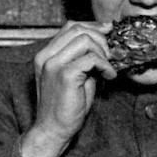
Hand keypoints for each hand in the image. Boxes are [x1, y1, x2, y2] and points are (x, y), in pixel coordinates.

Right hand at [19, 21, 115, 156]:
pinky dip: (105, 65)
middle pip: (78, 28)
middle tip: (110, 56)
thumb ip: (82, 57)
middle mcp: (46, 56)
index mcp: (46, 54)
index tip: (108, 33)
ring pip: (85, 39)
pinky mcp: (65, 75)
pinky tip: (108, 76)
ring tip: (107, 68)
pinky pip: (91, 58)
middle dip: (100, 38)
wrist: (53, 130)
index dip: (92, 27)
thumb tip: (103, 41)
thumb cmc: (66, 105)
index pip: (70, 26)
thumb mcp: (74, 75)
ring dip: (102, 52)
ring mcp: (53, 64)